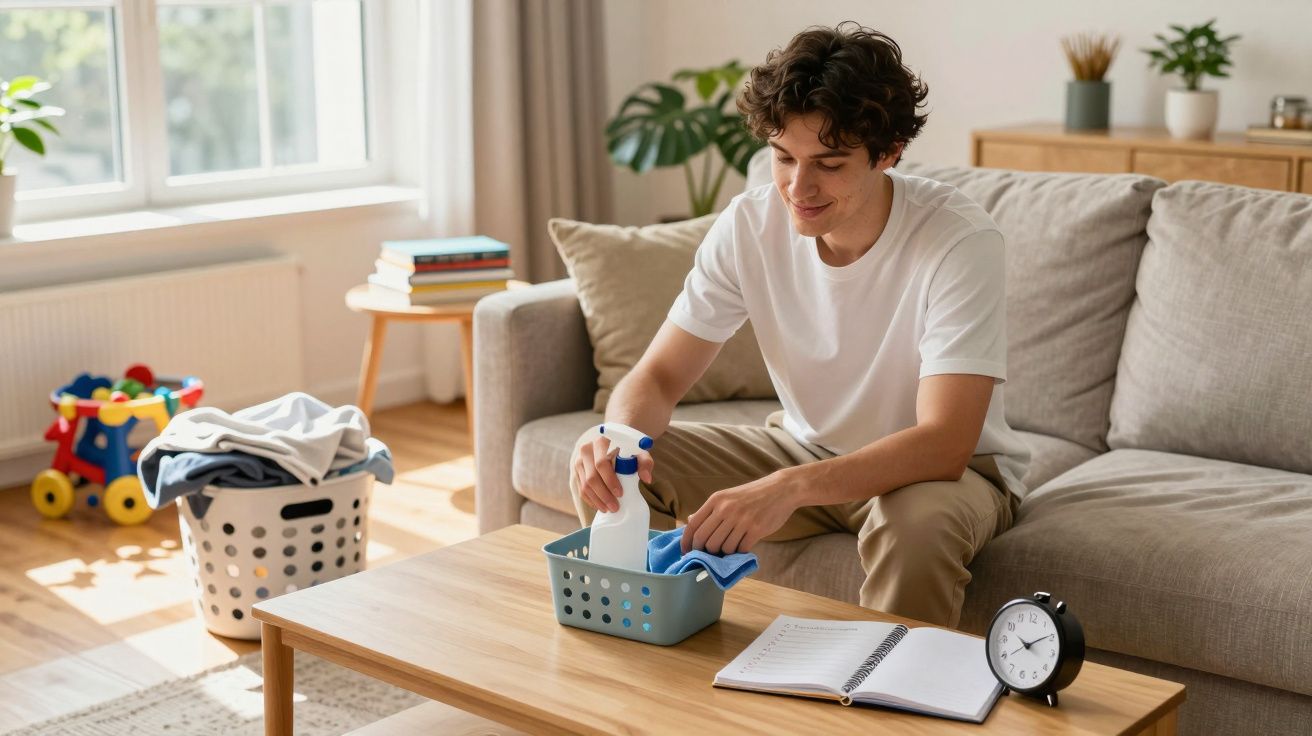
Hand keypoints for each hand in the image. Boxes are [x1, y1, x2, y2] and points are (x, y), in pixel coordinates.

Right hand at [574, 434, 652, 513]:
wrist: (616, 444)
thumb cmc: (629, 449)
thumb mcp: (639, 452)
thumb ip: (645, 463)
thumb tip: (646, 478)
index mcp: (600, 442)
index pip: (601, 464)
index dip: (610, 481)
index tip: (621, 493)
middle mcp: (586, 450)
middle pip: (591, 477)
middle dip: (603, 495)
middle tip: (615, 507)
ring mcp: (579, 461)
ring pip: (584, 485)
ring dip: (596, 500)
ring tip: (609, 509)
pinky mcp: (577, 471)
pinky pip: (580, 489)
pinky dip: (590, 500)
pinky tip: (600, 506)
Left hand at [681, 471, 799, 555]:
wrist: (781, 489)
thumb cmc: (753, 494)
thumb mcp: (728, 496)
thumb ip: (710, 510)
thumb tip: (690, 520)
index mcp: (716, 500)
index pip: (693, 525)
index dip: (686, 542)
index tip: (686, 552)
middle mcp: (726, 509)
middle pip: (705, 540)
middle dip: (704, 551)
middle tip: (710, 553)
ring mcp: (741, 520)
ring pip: (722, 548)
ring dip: (725, 551)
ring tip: (732, 544)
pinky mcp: (756, 530)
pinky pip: (740, 549)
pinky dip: (740, 551)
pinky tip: (744, 543)